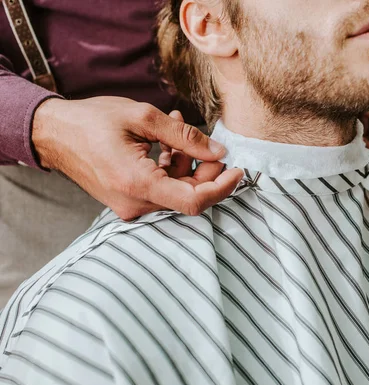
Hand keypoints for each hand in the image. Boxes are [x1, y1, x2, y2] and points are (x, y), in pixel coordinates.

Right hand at [32, 96, 242, 219]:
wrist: (52, 133)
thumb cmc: (91, 122)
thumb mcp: (143, 118)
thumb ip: (185, 137)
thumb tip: (219, 151)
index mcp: (138, 184)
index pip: (194, 201)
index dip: (222, 188)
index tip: (238, 170)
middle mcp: (134, 203)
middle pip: (188, 196)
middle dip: (206, 170)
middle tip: (207, 142)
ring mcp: (130, 205)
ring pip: (176, 191)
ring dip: (186, 163)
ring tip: (177, 127)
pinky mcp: (128, 199)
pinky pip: (160, 188)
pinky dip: (170, 167)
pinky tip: (166, 140)